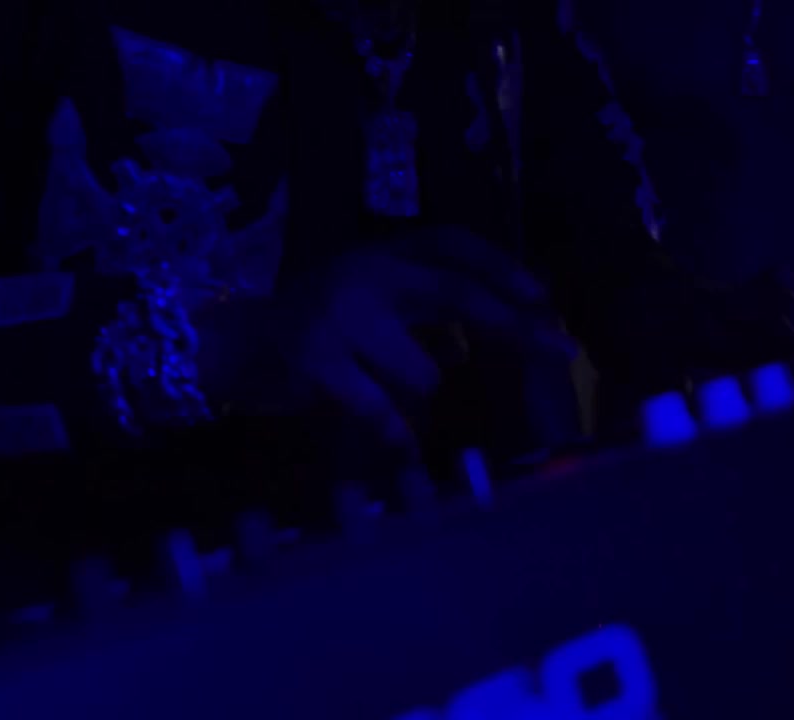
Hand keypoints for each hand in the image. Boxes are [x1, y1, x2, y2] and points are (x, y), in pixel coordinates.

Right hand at [286, 227, 574, 447]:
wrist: (232, 346)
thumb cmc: (316, 328)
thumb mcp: (372, 306)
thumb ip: (426, 314)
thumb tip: (484, 341)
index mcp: (383, 254)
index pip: (453, 243)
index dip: (501, 265)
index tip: (543, 295)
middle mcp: (366, 274)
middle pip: (456, 293)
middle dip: (513, 325)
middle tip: (560, 350)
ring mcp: (340, 316)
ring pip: (424, 370)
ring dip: (419, 394)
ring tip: (386, 394)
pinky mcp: (316, 361)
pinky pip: (380, 408)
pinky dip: (397, 434)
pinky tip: (401, 448)